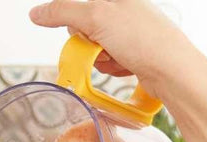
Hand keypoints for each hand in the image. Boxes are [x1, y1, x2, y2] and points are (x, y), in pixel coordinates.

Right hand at [29, 0, 197, 97]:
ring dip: (100, 58)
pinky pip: (109, 60)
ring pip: (95, 47)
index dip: (73, 22)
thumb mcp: (96, 17)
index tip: (82, 33)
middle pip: (84, 28)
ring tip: (118, 57)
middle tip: (102, 45)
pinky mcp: (133, 50)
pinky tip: (126, 65)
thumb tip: (36, 13)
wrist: (170, 69)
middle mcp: (123, 9)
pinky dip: (112, 66)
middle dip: (88, 43)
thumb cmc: (142, 38)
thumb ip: (62, 12)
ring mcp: (129, 30)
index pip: (76, 7)